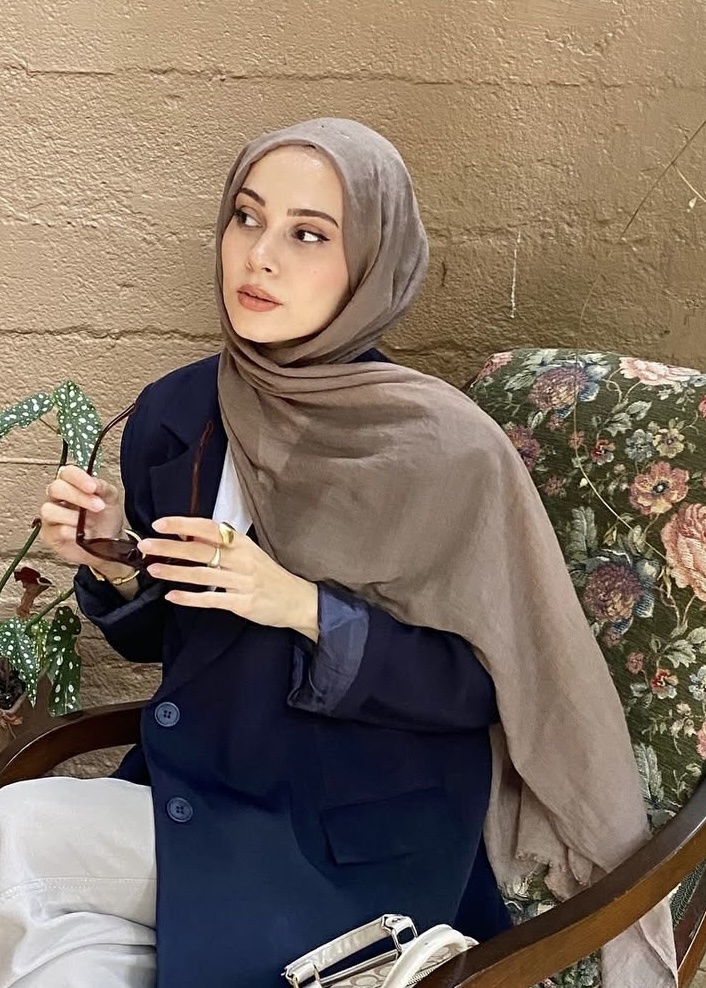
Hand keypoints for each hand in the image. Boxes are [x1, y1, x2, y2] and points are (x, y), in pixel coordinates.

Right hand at [39, 464, 131, 579]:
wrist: (109, 543)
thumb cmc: (106, 518)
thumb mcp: (111, 499)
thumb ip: (103, 487)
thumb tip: (94, 482)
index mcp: (71, 485)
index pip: (67, 473)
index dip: (78, 478)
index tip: (92, 487)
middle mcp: (57, 498)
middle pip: (56, 488)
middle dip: (78, 497)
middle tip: (98, 506)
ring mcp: (51, 516)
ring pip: (49, 509)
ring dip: (73, 517)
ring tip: (89, 524)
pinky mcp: (49, 535)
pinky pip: (55, 530)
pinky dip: (71, 532)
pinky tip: (81, 534)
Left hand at [138, 517, 319, 640]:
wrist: (297, 599)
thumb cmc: (268, 575)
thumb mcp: (248, 553)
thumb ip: (221, 545)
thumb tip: (188, 535)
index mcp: (241, 543)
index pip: (208, 528)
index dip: (183, 525)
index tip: (160, 524)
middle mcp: (241, 559)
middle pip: (200, 550)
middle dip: (169, 547)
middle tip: (145, 546)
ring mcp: (242, 582)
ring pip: (202, 575)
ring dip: (175, 572)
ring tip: (153, 569)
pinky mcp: (243, 603)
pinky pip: (212, 600)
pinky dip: (191, 599)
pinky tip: (173, 597)